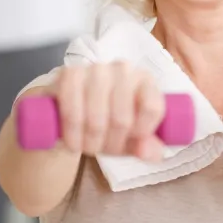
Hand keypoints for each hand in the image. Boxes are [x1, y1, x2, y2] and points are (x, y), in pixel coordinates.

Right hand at [47, 62, 165, 160]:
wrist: (71, 105)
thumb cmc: (108, 119)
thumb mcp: (131, 138)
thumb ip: (147, 148)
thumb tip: (147, 152)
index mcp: (145, 80)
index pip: (152, 108)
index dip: (140, 133)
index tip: (131, 141)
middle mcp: (123, 70)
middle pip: (122, 120)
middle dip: (110, 145)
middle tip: (102, 149)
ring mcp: (96, 69)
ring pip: (96, 120)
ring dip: (90, 143)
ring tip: (87, 147)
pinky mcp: (70, 74)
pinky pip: (72, 113)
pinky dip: (72, 135)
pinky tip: (73, 142)